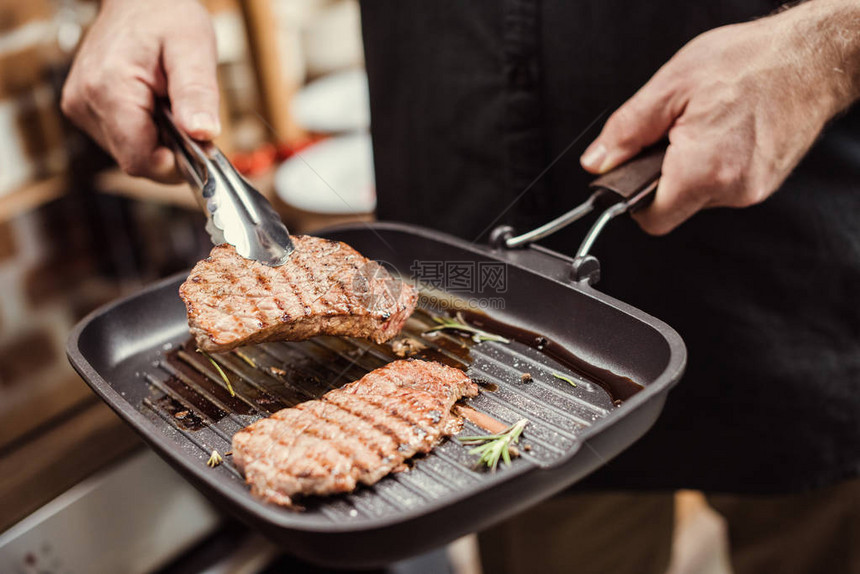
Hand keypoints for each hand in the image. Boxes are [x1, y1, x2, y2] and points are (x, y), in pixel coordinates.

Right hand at [61, 0, 219, 181]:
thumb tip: (203, 133)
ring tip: (168, 104)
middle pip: (135, 160)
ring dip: (157, 141)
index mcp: (109, 88)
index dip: (174, 165)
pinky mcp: (83, 108)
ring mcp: (80, 106)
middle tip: (187, 118)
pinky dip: (144, 132)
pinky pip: (121, 139)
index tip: (200, 148)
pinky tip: (154, 105)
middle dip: (169, 151)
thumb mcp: (192, 49)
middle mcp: (85, 101)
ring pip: (128, 153)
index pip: (140, 159)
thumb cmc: (165, 15)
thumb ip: (196, 93)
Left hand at [580, 0, 859, 234]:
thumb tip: (598, 161)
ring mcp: (753, 189)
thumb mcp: (671, 86)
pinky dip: (714, 163)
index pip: (653, 220)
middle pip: (675, 207)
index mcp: (704, 170)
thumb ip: (626, 131)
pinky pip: (723, 184)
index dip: (633, 200)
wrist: (815, 55)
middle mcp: (733, 189)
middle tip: (671, 134)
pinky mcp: (766, 182)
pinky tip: (724, 131)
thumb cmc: (753, 61)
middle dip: (662, 176)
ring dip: (690, 168)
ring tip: (704, 125)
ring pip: (699, 196)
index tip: (630, 175)